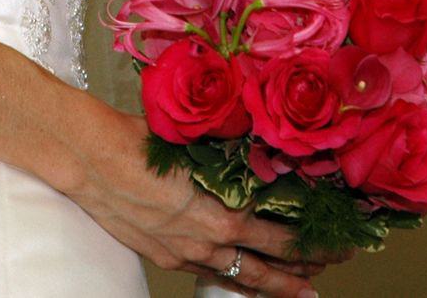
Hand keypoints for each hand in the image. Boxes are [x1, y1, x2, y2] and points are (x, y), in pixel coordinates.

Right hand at [62, 106, 356, 297]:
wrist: (89, 158)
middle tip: (333, 264)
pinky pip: (209, 274)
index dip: (311, 242)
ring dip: (273, 283)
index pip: (279, 237)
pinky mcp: (164, 256)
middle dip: (304, 269)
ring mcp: (184, 254)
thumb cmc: (139, 142)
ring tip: (302, 288)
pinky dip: (234, 279)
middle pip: (266, 267)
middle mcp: (206, 242)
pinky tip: (242, 279)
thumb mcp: (197, 145)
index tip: (337, 239)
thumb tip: (268, 153)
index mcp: (220, 214)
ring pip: (239, 277)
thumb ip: (234, 157)